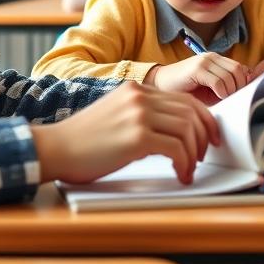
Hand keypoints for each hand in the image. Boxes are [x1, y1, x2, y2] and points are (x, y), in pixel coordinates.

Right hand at [32, 82, 220, 184]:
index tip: (209, 136)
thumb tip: (172, 131)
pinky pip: (176, 148)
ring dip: (194, 152)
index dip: (203, 118)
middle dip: (203, 136)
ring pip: (188, 129)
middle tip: (203, 155)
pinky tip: (180, 174)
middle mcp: (140, 96)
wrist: (54, 148)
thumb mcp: (115, 114)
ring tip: (189, 168)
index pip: (184, 99)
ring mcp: (139, 115)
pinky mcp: (137, 137)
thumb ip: (141, 114)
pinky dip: (184, 164)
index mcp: (136, 89)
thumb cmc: (81, 140)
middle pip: (191, 112)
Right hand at [149, 51, 250, 102]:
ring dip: (230, 92)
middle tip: (231, 100)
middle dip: (239, 87)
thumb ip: (225, 88)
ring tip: (223, 101)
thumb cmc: (184, 91)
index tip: (239, 96)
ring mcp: (204, 61)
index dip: (244, 83)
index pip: (241, 68)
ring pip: (230, 76)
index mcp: (216, 60)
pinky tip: (216, 99)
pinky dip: (222, 92)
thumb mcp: (209, 90)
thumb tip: (244, 92)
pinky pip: (218, 81)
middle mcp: (211, 57)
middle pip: (238, 70)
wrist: (158, 84)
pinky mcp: (197, 69)